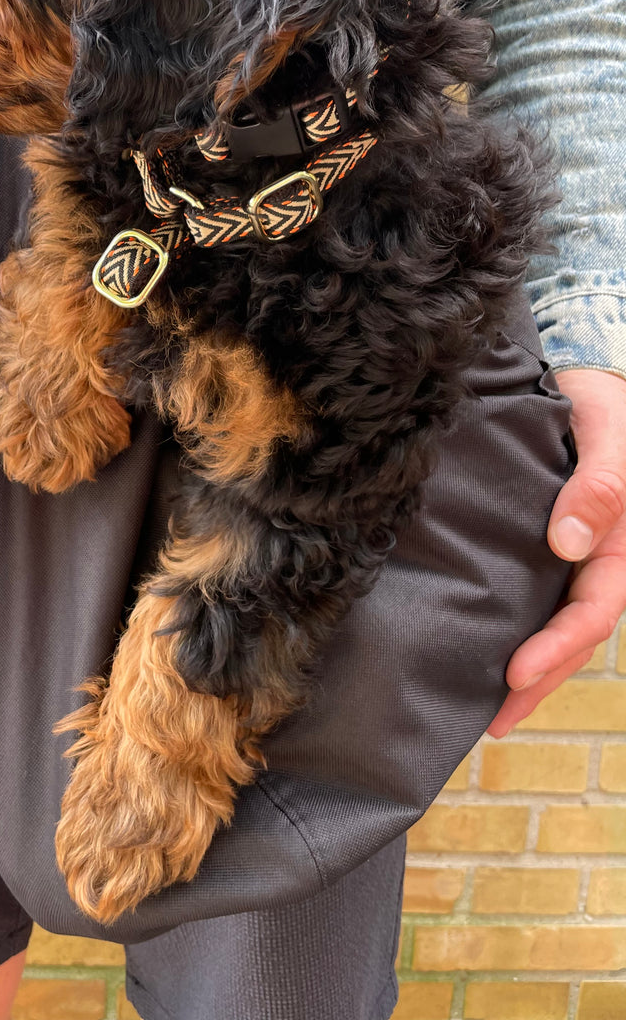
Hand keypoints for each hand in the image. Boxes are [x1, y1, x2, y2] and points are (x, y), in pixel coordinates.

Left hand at [487, 369, 625, 737]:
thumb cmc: (600, 402)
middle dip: (538, 680)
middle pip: (572, 634)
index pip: (593, 611)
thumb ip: (598, 486)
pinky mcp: (540, 543)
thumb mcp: (607, 434)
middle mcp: (596, 558)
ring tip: (485, 706)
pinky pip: (530, 593)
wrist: (581, 374)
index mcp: (620, 542)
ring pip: (551, 622)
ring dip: (527, 666)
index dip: (556, 648)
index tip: (513, 672)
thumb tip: (568, 544)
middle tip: (493, 718)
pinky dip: (512, 625)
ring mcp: (570, 554)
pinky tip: (479, 645)